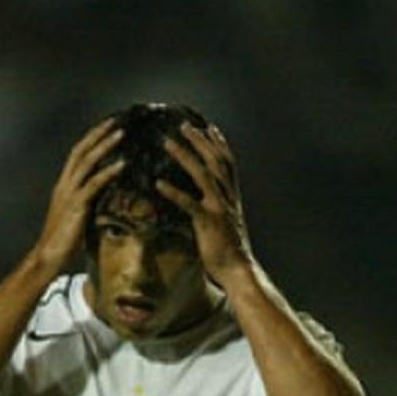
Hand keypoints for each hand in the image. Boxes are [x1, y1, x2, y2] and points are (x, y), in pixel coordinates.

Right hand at [28, 118, 124, 271]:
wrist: (48, 257)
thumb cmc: (64, 242)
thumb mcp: (78, 216)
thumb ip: (89, 203)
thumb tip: (107, 197)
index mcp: (64, 186)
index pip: (77, 155)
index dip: (91, 139)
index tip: (107, 127)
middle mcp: (64, 185)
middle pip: (81, 150)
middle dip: (98, 134)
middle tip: (116, 120)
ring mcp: (69, 194)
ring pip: (87, 162)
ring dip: (105, 145)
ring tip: (121, 133)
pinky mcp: (77, 206)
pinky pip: (94, 184)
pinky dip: (108, 172)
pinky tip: (122, 164)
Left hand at [158, 124, 253, 284]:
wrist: (238, 270)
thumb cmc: (229, 250)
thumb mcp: (226, 222)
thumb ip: (217, 207)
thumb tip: (206, 199)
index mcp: (232, 196)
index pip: (227, 163)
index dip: (219, 144)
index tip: (209, 127)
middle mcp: (227, 197)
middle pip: (215, 161)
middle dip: (200, 141)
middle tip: (183, 125)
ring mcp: (219, 208)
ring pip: (203, 175)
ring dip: (185, 156)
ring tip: (168, 143)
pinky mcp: (209, 222)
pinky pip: (189, 203)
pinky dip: (174, 192)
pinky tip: (158, 184)